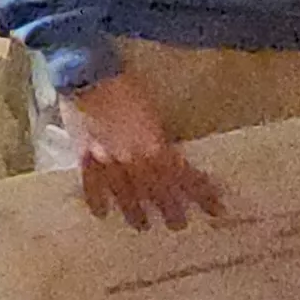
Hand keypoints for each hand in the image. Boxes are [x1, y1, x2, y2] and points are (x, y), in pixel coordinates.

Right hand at [58, 70, 223, 229]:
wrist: (88, 73)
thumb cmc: (124, 85)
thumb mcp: (152, 110)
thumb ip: (158, 137)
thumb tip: (167, 154)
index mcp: (155, 145)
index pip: (184, 177)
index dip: (201, 194)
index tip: (215, 209)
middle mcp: (134, 159)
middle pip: (156, 190)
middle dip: (169, 208)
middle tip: (178, 225)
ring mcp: (108, 160)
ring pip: (125, 193)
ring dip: (135, 211)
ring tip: (142, 226)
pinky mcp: (84, 156)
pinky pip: (91, 183)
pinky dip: (96, 200)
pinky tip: (101, 214)